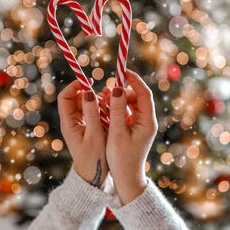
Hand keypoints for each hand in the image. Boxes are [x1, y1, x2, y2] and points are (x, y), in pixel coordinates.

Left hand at [57, 80, 107, 187]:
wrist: (93, 177)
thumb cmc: (94, 159)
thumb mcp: (94, 135)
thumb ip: (91, 113)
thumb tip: (87, 92)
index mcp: (69, 123)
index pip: (65, 97)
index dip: (74, 86)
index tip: (88, 81)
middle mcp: (71, 122)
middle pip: (75, 99)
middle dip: (88, 92)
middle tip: (103, 92)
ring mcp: (79, 125)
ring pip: (84, 105)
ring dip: (95, 100)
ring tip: (108, 102)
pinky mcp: (87, 128)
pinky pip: (91, 112)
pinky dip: (99, 108)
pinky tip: (109, 111)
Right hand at [106, 69, 157, 204]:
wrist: (126, 179)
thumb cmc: (122, 159)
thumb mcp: (117, 133)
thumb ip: (117, 110)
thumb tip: (118, 88)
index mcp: (147, 121)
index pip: (144, 93)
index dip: (134, 80)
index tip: (122, 71)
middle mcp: (146, 121)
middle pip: (136, 97)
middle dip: (122, 91)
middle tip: (107, 92)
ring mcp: (140, 125)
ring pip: (130, 104)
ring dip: (117, 100)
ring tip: (103, 101)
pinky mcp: (133, 129)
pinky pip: (125, 112)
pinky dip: (116, 109)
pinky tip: (105, 110)